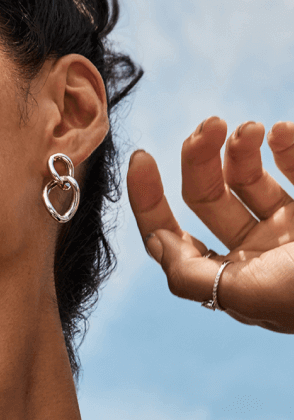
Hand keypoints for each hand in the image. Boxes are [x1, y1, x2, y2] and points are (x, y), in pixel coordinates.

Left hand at [127, 118, 293, 333]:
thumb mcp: (248, 295)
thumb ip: (192, 276)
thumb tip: (156, 243)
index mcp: (232, 276)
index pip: (172, 237)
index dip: (148, 200)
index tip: (140, 157)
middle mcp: (256, 250)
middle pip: (207, 195)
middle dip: (198, 156)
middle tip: (208, 124)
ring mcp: (290, 226)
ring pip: (246, 174)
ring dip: (240, 145)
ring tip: (253, 128)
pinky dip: (288, 144)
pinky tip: (284, 131)